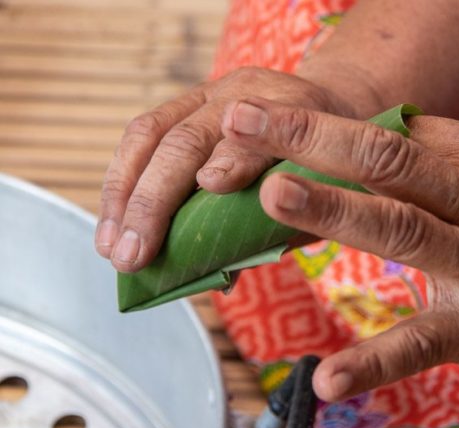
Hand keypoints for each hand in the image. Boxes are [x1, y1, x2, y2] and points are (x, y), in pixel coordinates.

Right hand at [95, 67, 360, 271]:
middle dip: (155, 200)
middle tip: (133, 255)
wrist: (325, 106)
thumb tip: (224, 278)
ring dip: (123, 193)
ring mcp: (211, 94)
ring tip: (110, 246)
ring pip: (151, 132)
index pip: (258, 137)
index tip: (212, 186)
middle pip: (188, 138)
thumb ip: (283, 224)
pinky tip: (111, 220)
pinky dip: (120, 178)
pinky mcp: (186, 101)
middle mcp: (247, 95)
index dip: (235, 160)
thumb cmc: (325, 165)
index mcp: (296, 112)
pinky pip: (141, 133)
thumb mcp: (323, 193)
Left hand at [218, 98, 458, 421]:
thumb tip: (384, 132)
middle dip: (311, 137)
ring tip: (272, 195)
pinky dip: (375, 360)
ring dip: (331, 211)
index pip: (398, 131)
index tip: (274, 120)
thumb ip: (454, 155)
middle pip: (388, 159)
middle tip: (244, 123)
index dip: (329, 126)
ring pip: (400, 228)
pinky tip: (328, 377)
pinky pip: (425, 342)